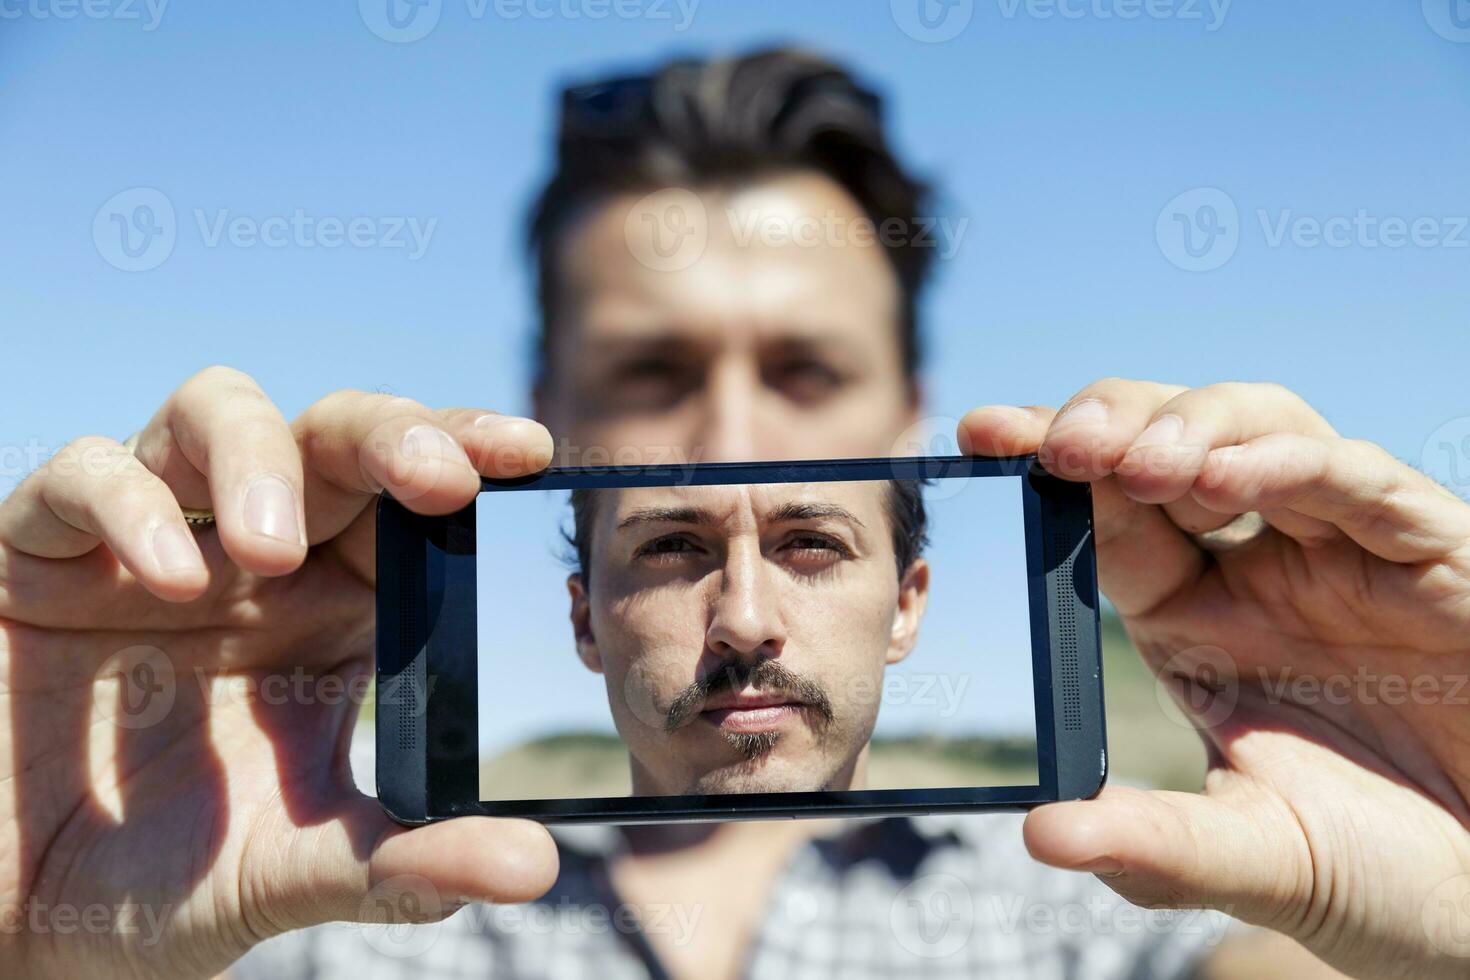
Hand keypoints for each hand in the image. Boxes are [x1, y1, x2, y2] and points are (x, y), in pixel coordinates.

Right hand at [0, 367, 560, 978]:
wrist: (7, 919)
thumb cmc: (156, 883)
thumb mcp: (288, 872)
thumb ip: (405, 862)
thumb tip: (536, 863)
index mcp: (332, 606)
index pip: (411, 500)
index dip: (465, 455)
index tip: (530, 453)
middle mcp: (252, 556)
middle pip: (334, 434)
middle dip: (392, 433)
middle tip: (439, 474)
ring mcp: (148, 541)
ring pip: (216, 412)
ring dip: (258, 456)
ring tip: (267, 548)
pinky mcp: (40, 553)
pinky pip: (84, 475)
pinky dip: (128, 506)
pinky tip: (166, 576)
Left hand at [959, 380, 1469, 979]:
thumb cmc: (1377, 871)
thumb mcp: (1252, 858)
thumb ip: (1151, 846)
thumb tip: (1039, 835)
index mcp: (1192, 616)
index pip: (1106, 514)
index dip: (1048, 464)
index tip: (981, 435)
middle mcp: (1258, 567)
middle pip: (1172, 443)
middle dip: (1110, 424)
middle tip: (1055, 441)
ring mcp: (1342, 551)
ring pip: (1262, 431)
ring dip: (1193, 429)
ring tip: (1138, 462)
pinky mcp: (1428, 551)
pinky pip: (1359, 480)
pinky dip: (1292, 463)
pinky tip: (1227, 477)